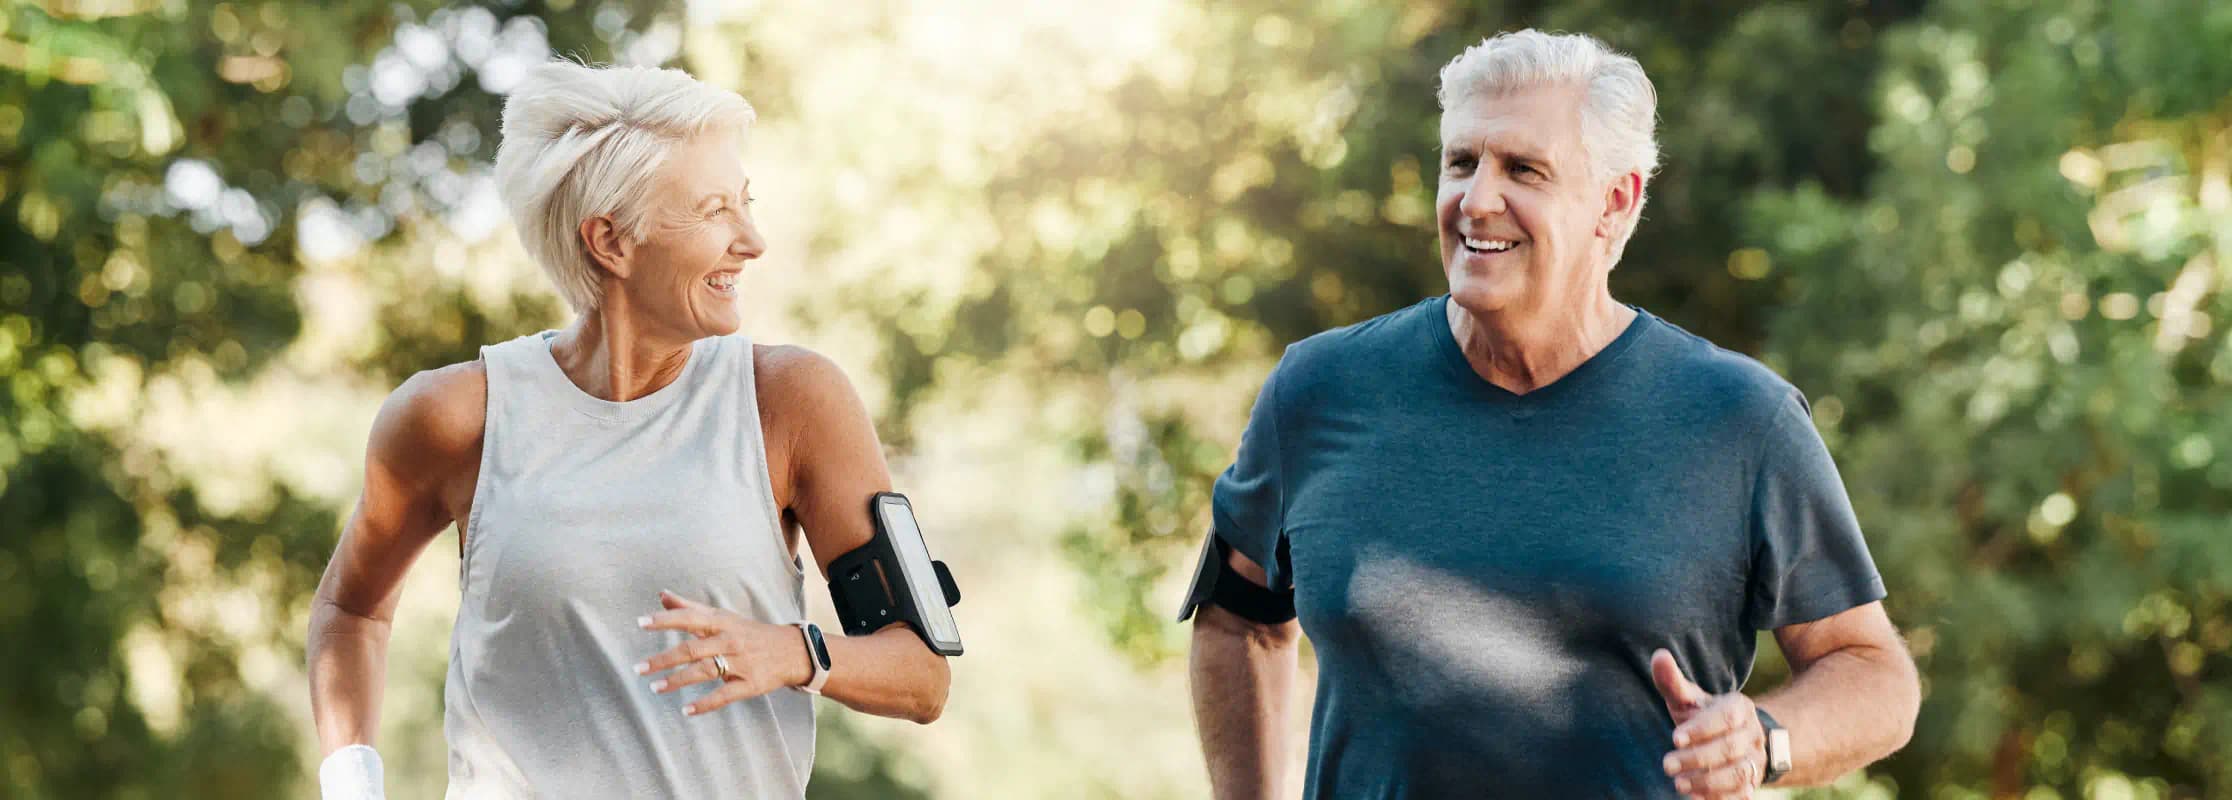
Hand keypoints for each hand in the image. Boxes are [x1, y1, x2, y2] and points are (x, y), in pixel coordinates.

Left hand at [635, 590, 809, 715]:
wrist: (792, 651)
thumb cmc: (749, 632)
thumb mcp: (723, 616)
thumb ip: (690, 607)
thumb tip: (662, 595)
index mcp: (721, 622)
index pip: (689, 618)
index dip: (665, 620)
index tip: (640, 623)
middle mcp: (729, 640)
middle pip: (692, 649)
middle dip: (663, 659)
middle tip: (638, 668)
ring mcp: (740, 663)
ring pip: (704, 672)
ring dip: (677, 681)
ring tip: (654, 688)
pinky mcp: (750, 684)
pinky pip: (724, 695)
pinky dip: (704, 704)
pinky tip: (686, 711)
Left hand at [1651, 648, 1763, 798]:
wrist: (1733, 737)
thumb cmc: (1702, 714)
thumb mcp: (1689, 697)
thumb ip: (1673, 681)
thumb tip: (1658, 655)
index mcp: (1739, 707)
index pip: (1725, 718)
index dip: (1702, 729)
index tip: (1675, 738)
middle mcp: (1752, 734)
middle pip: (1730, 748)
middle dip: (1698, 759)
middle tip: (1666, 765)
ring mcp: (1755, 760)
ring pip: (1739, 774)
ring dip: (1708, 782)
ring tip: (1678, 785)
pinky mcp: (1752, 782)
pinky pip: (1742, 794)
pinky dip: (1720, 798)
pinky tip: (1695, 798)